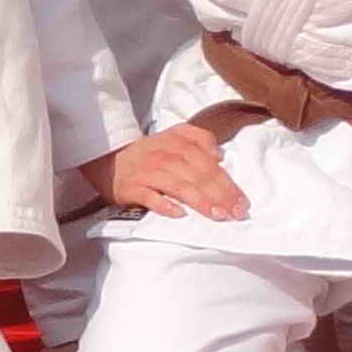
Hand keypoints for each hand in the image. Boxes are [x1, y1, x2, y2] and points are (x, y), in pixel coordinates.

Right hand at [102, 125, 249, 221]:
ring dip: (201, 201)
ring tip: (218, 215)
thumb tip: (219, 155)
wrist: (110, 161)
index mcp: (178, 142)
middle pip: (198, 175)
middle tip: (236, 213)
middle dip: (221, 195)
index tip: (242, 201)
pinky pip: (151, 197)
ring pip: (180, 186)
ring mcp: (149, 172)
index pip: (208, 163)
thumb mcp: (174, 136)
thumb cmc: (150, 153)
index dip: (227, 182)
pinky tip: (180, 214)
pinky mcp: (134, 188)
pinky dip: (165, 205)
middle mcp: (165, 155)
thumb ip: (198, 138)